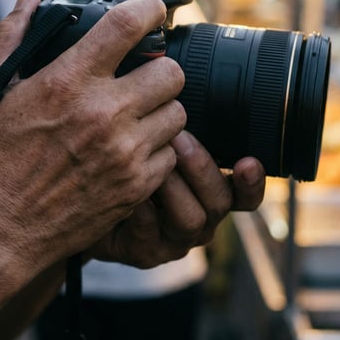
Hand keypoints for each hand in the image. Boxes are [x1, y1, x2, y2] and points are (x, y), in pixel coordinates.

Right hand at [0, 0, 187, 283]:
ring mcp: (125, 152)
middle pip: (171, 71)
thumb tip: (29, 0)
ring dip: (161, 109)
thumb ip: (10, 39)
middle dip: (161, 69)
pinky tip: (133, 149)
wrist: (3, 228)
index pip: (127, 26)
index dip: (149, 8)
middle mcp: (103, 113)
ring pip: (178, 112)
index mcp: (68, 82)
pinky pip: (172, 153)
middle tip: (143, 77)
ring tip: (137, 115)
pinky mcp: (137, 185)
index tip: (153, 8)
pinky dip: (158, 149)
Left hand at [88, 130, 264, 267]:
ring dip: (174, 187)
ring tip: (153, 160)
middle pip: (221, 202)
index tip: (248, 160)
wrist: (87, 202)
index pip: (245, 192)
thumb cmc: (125, 166)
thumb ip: (176, 128)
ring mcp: (175, 239)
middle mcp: (201, 217)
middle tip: (179, 138)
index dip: (252, 181)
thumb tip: (180, 87)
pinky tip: (127, 186)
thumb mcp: (156, 143)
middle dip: (202, 168)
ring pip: (192, 220)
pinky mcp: (146, 252)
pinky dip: (141, 208)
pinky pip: (150, 234)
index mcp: (211, 191)